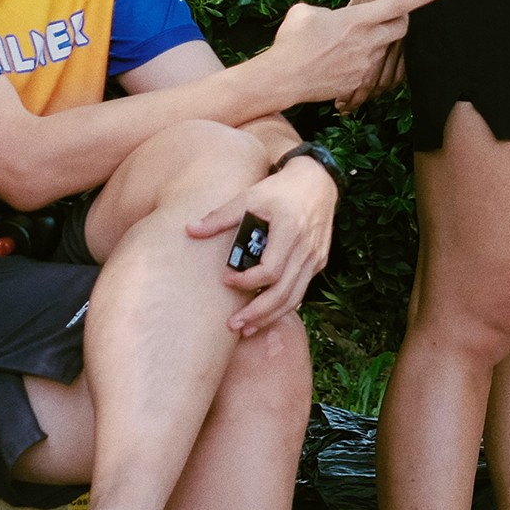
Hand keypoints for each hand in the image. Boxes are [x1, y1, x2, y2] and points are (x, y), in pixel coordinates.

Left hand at [187, 158, 336, 334]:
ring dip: (271, 316)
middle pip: (284, 292)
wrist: (318, 180)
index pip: (271, 270)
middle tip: (233, 325)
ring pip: (295, 296)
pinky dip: (284, 304)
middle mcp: (306, 248)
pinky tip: (265, 312)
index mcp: (290, 230)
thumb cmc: (281, 188)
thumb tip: (190, 230)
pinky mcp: (319, 260)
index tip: (226, 278)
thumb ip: (221, 216)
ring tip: (247, 328)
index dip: (247, 281)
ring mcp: (315, 256)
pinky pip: (302, 289)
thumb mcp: (250, 196)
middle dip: (258, 313)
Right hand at [268, 0, 444, 105]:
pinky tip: (341, 63)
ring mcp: (367, 63)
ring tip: (346, 46)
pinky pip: (371, 69)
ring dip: (375, 44)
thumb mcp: (305, 12)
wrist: (283, 78)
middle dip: (402, 20)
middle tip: (389, 18)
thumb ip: (326, 11)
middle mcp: (368, 41)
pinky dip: (362, 63)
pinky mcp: (362, 81)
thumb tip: (330, 18)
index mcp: (358, 19)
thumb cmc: (291, 42)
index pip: (398, 3)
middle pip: (401, 28)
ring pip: (385, 49)